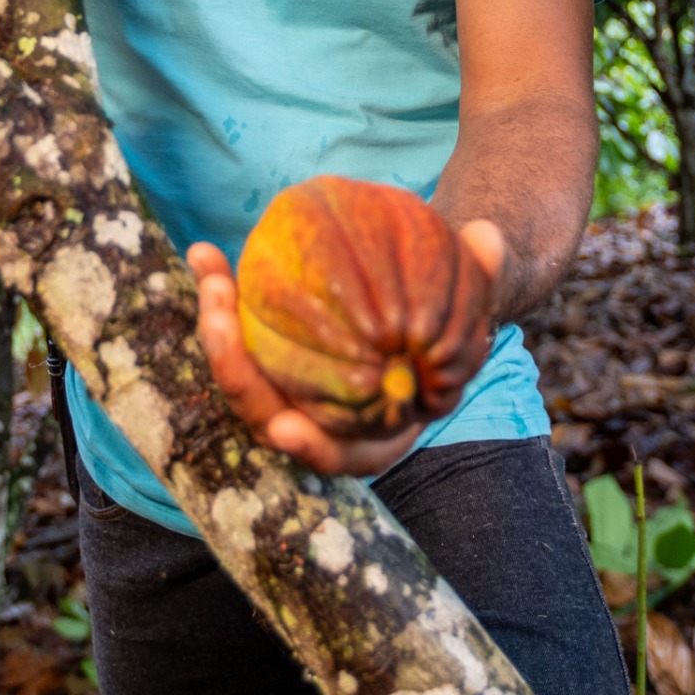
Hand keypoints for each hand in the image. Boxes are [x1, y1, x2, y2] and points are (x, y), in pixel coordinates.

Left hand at [189, 220, 506, 476]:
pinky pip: (237, 330)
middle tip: (222, 316)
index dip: (310, 446)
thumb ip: (482, 281)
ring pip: (239, 369)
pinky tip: (206, 251)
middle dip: (235, 369)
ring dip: (217, 322)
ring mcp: (284, 386)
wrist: (416, 315)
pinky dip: (221, 294)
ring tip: (208, 267)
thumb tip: (487, 240)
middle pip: (264, 410)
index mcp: (368, 437)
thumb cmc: (449, 322)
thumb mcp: (473, 307)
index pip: (333, 454)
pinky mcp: (264, 354)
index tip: (286, 427)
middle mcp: (317, 420)